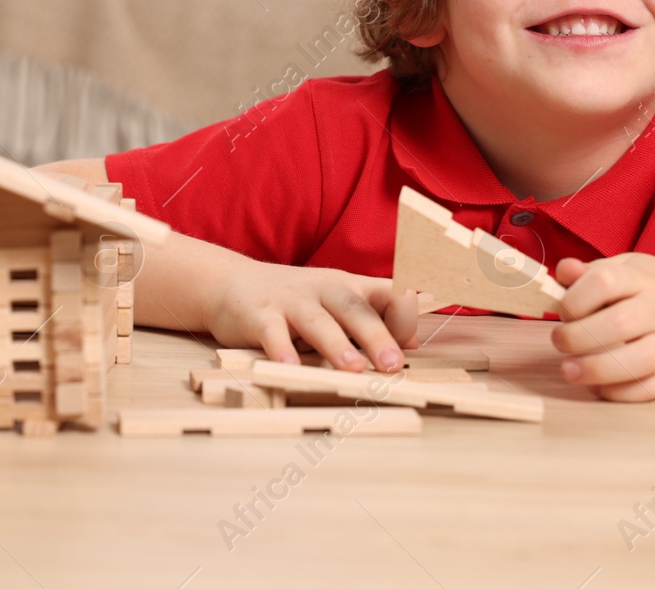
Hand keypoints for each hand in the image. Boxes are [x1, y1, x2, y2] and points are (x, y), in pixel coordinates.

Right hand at [207, 260, 420, 372]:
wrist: (232, 284)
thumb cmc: (296, 300)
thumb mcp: (337, 303)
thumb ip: (375, 319)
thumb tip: (416, 342)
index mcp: (349, 287)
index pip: (386, 293)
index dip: (406, 310)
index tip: (423, 333)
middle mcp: (324, 290)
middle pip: (355, 309)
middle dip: (376, 336)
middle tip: (393, 365)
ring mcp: (291, 301)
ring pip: (317, 321)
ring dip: (335, 345)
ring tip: (351, 370)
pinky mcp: (260, 316)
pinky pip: (272, 334)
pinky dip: (281, 350)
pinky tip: (289, 367)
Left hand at [550, 253, 654, 401]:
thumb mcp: (632, 267)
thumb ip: (595, 270)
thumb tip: (563, 271)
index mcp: (644, 279)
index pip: (604, 282)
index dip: (574, 298)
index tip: (564, 310)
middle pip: (618, 324)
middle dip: (577, 337)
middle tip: (560, 341)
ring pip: (637, 363)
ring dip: (596, 369)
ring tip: (569, 370)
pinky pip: (649, 390)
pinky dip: (620, 393)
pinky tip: (598, 386)